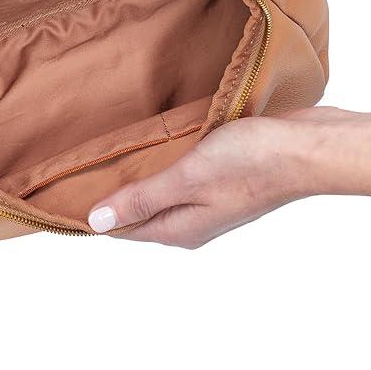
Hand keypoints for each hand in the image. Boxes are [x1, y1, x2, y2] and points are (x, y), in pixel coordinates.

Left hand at [86, 107, 354, 247]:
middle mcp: (193, 221)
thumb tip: (96, 223)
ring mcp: (211, 200)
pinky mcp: (225, 178)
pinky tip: (157, 140)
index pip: (123, 228)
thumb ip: (142, 198)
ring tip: (112, 150)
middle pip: (141, 210)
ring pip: (162, 192)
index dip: (94, 212)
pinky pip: (183, 175)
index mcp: (180, 228)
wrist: (306, 147)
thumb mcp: (186, 177)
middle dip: (114, 193)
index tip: (64, 192)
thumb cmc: (250, 161)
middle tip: (82, 164)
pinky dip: (165, 162)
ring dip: (140, 175)